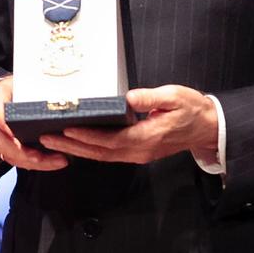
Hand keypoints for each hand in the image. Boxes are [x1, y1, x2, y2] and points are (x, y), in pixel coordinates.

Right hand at [0, 77, 67, 171]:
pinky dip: (31, 164)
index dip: (7, 126)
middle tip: (42, 157)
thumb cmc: (13, 89)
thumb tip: (57, 96)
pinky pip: (13, 159)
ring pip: (7, 154)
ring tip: (56, 161)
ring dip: (31, 162)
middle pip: (0, 141)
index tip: (19, 137)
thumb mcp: (19, 82)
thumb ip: (33, 88)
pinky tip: (50, 163)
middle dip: (22, 152)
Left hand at [41, 84, 219, 166]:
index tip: (67, 129)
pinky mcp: (137, 152)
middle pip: (100, 152)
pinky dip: (89, 150)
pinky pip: (109, 154)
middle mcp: (139, 150)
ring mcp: (138, 154)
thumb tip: (129, 98)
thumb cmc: (191, 109)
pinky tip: (74, 144)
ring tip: (53, 141)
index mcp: (147, 137)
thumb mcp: (175, 96)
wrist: (207, 127)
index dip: (88, 136)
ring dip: (76, 149)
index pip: (111, 139)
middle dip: (72, 145)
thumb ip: (151, 98)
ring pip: (102, 155)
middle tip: (47, 138)